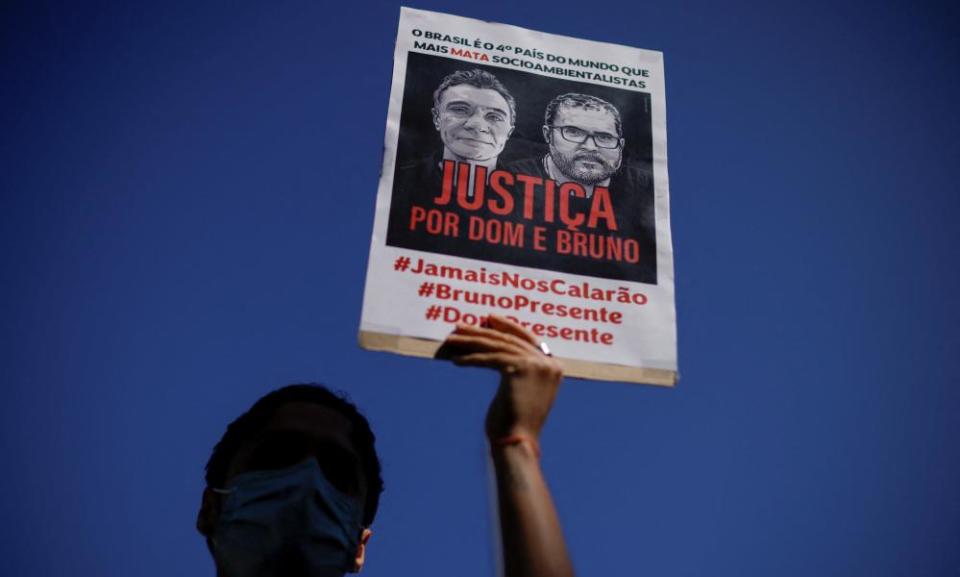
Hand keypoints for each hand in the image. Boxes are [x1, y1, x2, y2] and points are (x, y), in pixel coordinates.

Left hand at [436, 314, 562, 440]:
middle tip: (462, 326)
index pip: (528, 338)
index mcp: (554, 367)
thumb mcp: (523, 391)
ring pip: (498, 347)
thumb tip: (499, 351)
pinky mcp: (520, 369)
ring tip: (452, 341)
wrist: (518, 442)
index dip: (507, 327)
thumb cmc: (516, 422)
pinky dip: (472, 359)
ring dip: (471, 343)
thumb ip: (520, 370)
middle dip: (483, 332)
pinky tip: (456, 361)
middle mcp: (549, 363)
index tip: (489, 319)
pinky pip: (490, 359)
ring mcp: (537, 365)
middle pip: (510, 340)